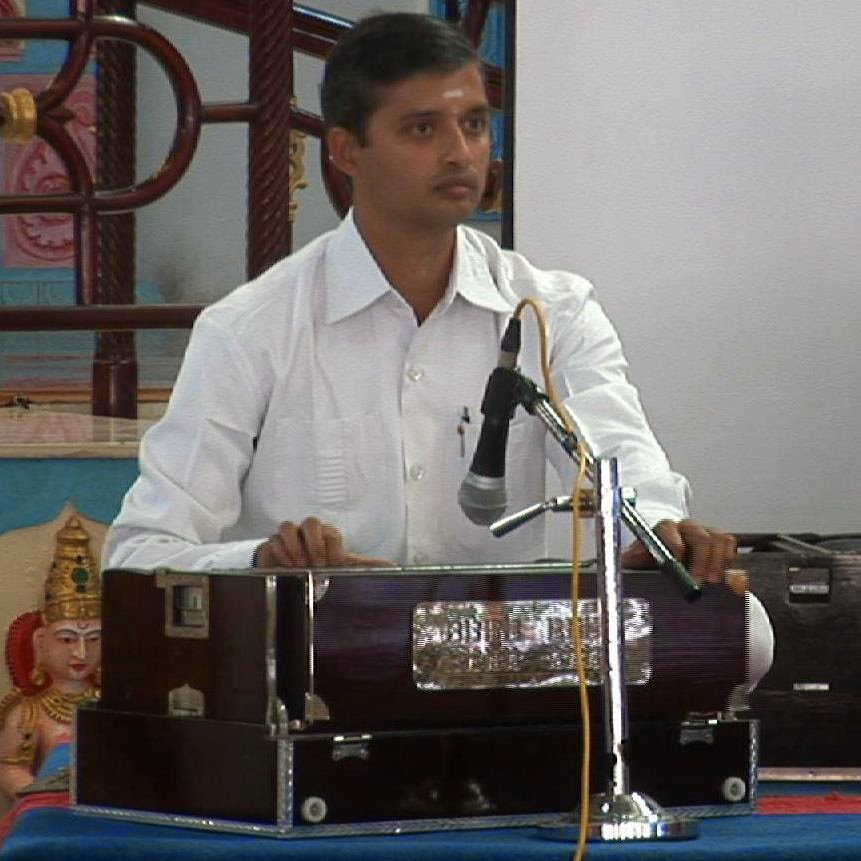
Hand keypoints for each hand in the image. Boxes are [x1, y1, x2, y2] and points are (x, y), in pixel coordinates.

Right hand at [253, 517, 389, 567]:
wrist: (295, 575)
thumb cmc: (321, 567)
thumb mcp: (344, 568)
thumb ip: (365, 566)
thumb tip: (392, 565)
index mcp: (327, 535)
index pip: (331, 533)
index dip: (333, 547)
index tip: (334, 564)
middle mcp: (307, 532)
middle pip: (311, 522)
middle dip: (315, 543)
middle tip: (317, 563)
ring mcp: (288, 537)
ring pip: (287, 526)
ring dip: (294, 546)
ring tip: (300, 565)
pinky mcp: (272, 545)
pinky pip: (272, 540)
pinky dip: (280, 553)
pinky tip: (286, 567)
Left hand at [621, 518, 736, 584]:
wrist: (660, 568)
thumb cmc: (648, 566)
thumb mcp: (635, 564)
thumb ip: (631, 561)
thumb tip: (625, 560)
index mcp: (663, 529)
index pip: (669, 529)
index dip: (674, 546)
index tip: (676, 565)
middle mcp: (685, 528)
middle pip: (700, 535)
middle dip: (701, 560)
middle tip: (701, 583)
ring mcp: (705, 533)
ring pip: (718, 538)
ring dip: (718, 562)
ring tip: (714, 583)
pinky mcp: (719, 543)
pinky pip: (730, 544)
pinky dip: (729, 560)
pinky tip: (724, 577)